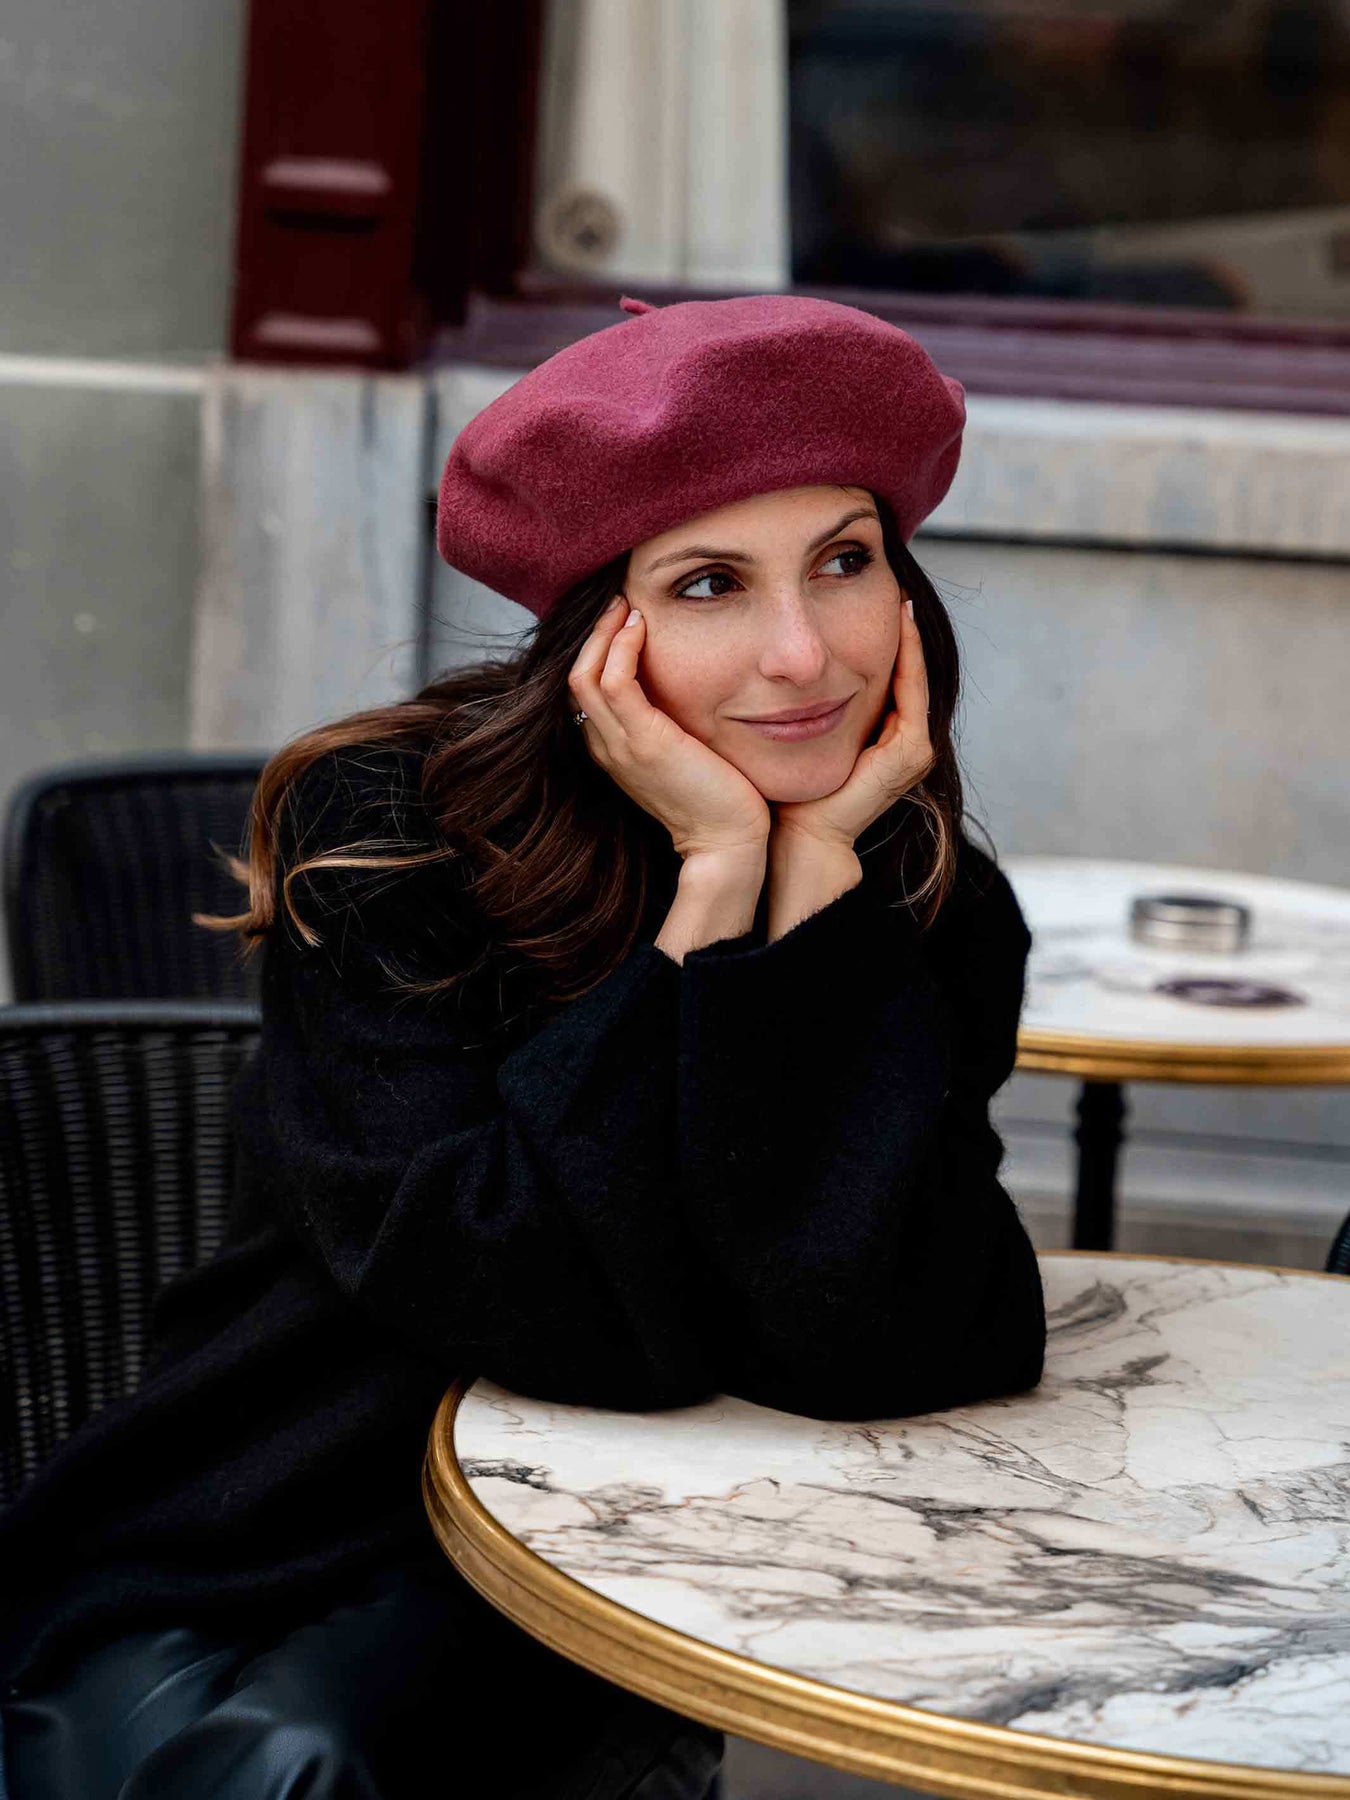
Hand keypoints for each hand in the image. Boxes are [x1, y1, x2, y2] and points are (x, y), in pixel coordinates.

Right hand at [568, 596, 770, 861]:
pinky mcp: (644, 743)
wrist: (726, 843)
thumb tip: (688, 689)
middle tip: (619, 601)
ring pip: (586, 675)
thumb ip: (673, 725)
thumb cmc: (719, 801)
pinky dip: (620, 648)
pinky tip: (641, 627)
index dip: (598, 651)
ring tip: (626, 606)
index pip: (586, 691)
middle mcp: (607, 747)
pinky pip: (614, 682)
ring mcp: (621, 746)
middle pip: (576, 677)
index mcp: (612, 751)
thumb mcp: (686, 755)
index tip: (622, 621)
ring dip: (604, 634)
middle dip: (595, 634)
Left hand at [772, 600, 933, 853]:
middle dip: (902, 632)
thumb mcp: (788, 731)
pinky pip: (913, 692)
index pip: (886, 676)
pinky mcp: (908, 754)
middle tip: (894, 583)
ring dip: (909, 638)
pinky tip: (899, 624)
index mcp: (879, 737)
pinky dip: (909, 658)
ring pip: (914, 678)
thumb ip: (791, 701)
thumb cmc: (782, 790)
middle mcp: (903, 742)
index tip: (869, 597)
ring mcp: (911, 749)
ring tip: (900, 596)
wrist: (794, 837)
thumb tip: (764, 660)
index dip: (883, 638)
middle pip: (906, 673)